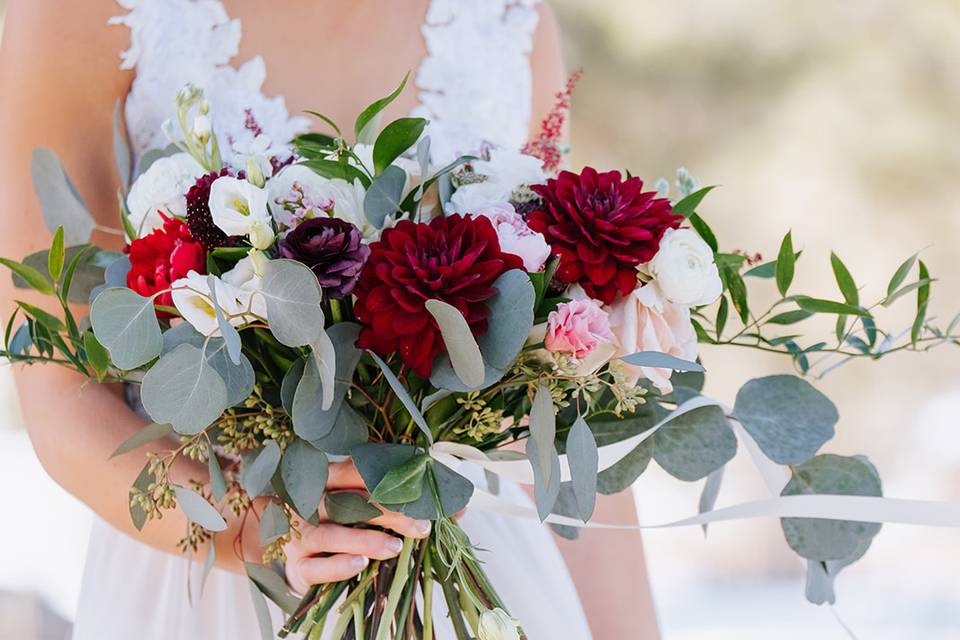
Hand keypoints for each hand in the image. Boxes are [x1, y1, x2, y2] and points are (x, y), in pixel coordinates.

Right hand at [284, 460, 431, 592]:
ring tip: (396, 548)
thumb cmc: (341, 523)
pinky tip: (362, 564)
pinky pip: (316, 567)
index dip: (386, 476)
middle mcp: (308, 505)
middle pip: (348, 502)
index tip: (420, 487)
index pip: (353, 469)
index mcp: (326, 480)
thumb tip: (460, 508)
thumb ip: (406, 502)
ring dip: (366, 540)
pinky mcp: (298, 567)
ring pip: (331, 535)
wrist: (298, 555)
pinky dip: (340, 566)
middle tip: (422, 526)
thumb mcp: (367, 506)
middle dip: (388, 513)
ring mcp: (300, 537)